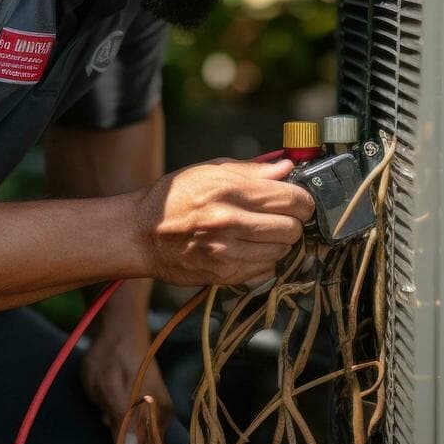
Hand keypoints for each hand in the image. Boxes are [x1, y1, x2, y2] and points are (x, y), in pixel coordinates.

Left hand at [80, 322, 172, 443]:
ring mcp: (161, 408)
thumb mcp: (107, 387)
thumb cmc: (111, 356)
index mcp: (154, 412)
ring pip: (140, 438)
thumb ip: (120, 419)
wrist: (121, 326)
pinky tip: (111, 410)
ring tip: (106, 413)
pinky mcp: (155, 403)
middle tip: (105, 423)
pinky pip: (140, 426)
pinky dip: (124, 424)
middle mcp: (163, 414)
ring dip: (121, 434)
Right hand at [134, 158, 312, 284]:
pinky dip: (264, 261)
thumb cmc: (174, 198)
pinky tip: (249, 250)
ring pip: (282, 252)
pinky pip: (265, 271)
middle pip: (292, 228)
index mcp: (229, 190)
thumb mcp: (209, 171)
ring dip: (278, 243)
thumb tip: (288, 168)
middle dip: (293, 222)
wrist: (139, 234)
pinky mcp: (223, 275)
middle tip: (281, 217)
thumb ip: (252, 171)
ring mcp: (227, 252)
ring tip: (261, 233)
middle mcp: (229, 222)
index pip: (292, 199)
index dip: (303, 200)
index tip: (299, 200)